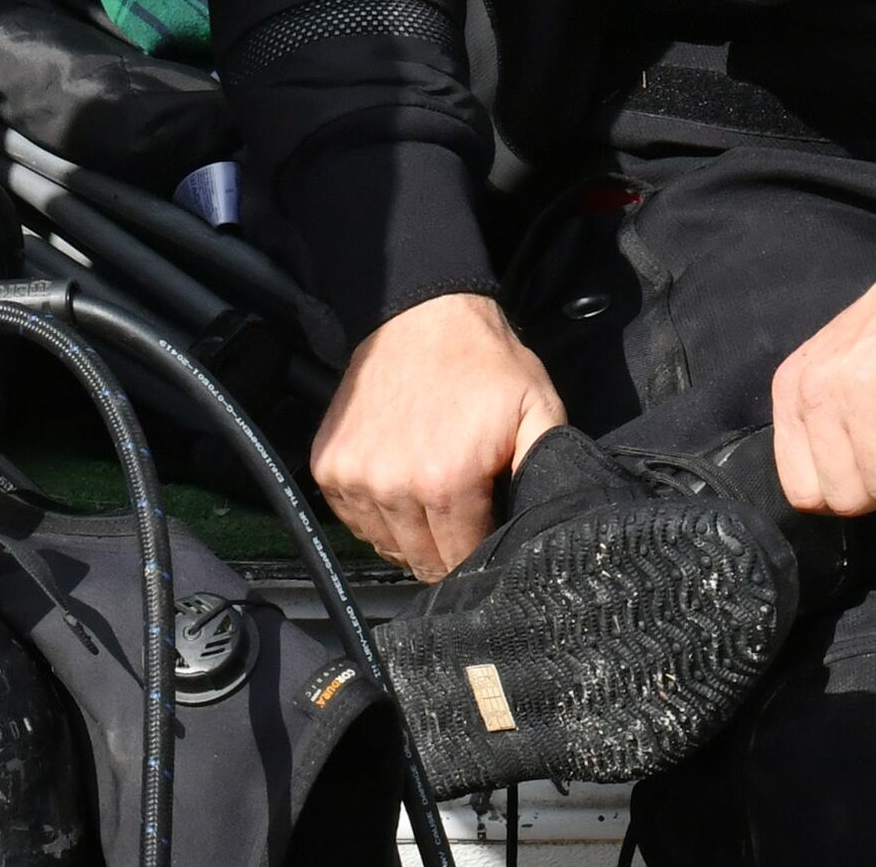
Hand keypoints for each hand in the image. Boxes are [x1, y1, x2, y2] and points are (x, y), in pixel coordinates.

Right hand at [311, 292, 569, 582]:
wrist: (420, 314)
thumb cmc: (482, 363)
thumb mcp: (537, 408)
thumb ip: (546, 467)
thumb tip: (547, 525)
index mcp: (446, 482)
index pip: (460, 561)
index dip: (480, 553)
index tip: (486, 527)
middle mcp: (393, 487)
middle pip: (422, 561)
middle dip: (446, 548)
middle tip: (462, 513)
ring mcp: (355, 477)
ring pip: (386, 546)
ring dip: (409, 535)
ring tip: (430, 498)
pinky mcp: (329, 465)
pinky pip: (354, 520)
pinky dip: (377, 514)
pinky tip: (398, 485)